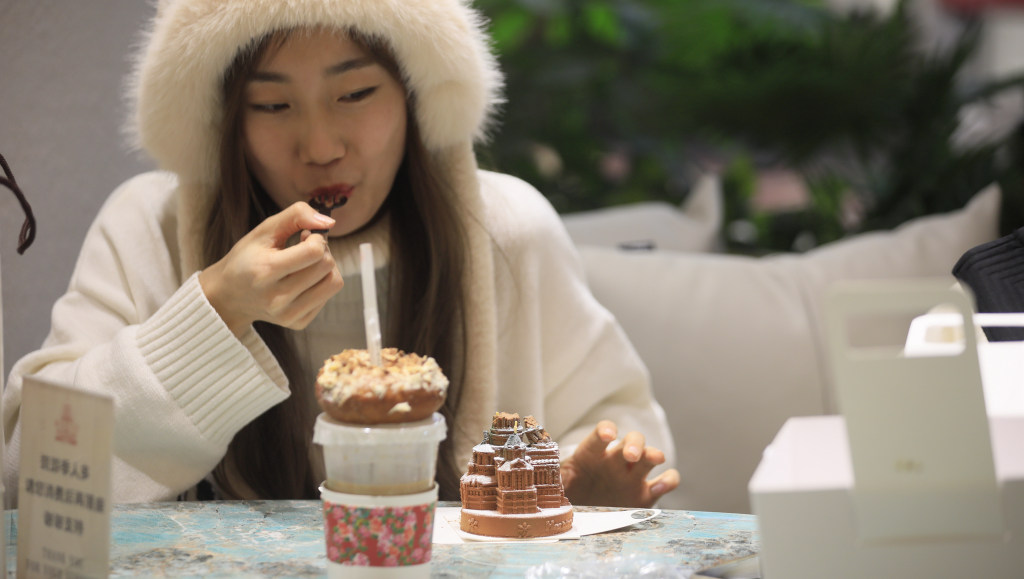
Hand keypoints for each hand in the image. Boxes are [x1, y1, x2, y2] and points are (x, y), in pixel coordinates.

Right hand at [198, 202, 343, 336]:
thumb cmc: (248, 258)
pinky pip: (328, 297)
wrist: (229, 296)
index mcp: (265, 271)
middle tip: (305, 249)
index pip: (314, 252)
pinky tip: (303, 280)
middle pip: (326, 266)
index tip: (304, 236)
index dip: (316, 238)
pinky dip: (321, 284)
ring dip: (327, 268)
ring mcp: (288, 314)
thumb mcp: (264, 230)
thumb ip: (296, 215)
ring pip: (334, 283)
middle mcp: (277, 298)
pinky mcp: (297, 323)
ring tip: (307, 264)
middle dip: (322, 251)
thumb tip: (330, 222)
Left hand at [560, 420, 679, 507]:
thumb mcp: (560, 483)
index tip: (607, 435)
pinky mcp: (647, 493)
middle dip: (634, 443)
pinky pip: (666, 481)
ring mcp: (633, 475)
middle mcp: (616, 460)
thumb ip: (555, 478)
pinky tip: (660, 485)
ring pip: (651, 455)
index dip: (605, 430)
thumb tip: (544, 473)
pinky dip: (667, 481)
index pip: (601, 434)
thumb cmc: (572, 490)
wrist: (585, 510)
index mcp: (593, 453)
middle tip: (631, 455)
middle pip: (632, 439)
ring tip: (655, 459)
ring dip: (654, 454)